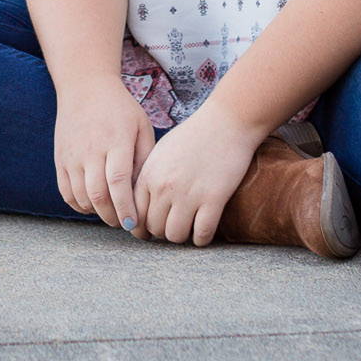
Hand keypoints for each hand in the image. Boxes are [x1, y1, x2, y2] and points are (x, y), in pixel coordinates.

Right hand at [53, 79, 154, 230]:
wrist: (85, 86)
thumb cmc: (120, 109)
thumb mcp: (142, 127)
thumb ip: (144, 159)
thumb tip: (144, 193)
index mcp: (116, 141)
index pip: (118, 182)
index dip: (125, 207)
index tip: (133, 224)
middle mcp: (91, 149)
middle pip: (98, 195)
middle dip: (112, 217)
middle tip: (124, 223)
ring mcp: (72, 154)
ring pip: (81, 197)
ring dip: (97, 213)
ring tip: (110, 213)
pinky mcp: (60, 159)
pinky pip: (66, 192)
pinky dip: (80, 205)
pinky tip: (92, 204)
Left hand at [131, 101, 264, 245]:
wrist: (225, 122)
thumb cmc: (193, 136)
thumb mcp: (161, 153)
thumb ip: (148, 177)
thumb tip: (140, 205)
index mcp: (149, 175)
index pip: (135, 215)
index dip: (142, 227)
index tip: (151, 229)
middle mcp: (164, 187)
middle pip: (155, 229)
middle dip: (163, 232)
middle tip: (174, 226)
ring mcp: (189, 194)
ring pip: (176, 236)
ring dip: (182, 236)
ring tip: (189, 227)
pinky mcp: (214, 199)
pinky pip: (202, 235)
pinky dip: (202, 238)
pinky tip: (204, 230)